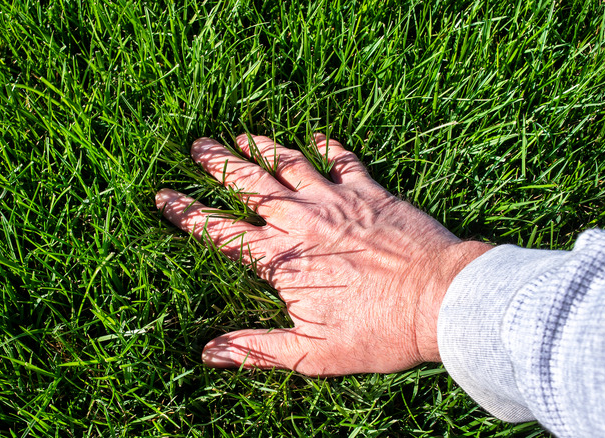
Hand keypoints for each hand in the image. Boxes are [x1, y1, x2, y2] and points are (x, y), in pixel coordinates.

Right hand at [156, 133, 490, 375]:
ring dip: (261, 148)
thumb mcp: (312, 353)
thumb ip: (258, 348)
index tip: (164, 197)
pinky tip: (318, 135)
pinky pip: (344, 159)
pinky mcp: (370, 191)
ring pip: (288, 164)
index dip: (188, 214)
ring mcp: (336, 200)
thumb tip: (210, 353)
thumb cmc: (378, 332)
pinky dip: (329, 146)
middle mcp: (301, 220)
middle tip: (197, 146)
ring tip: (239, 135)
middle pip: (249, 186)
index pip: (221, 232)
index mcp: (281, 259)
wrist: (440, 300)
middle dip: (218, 165)